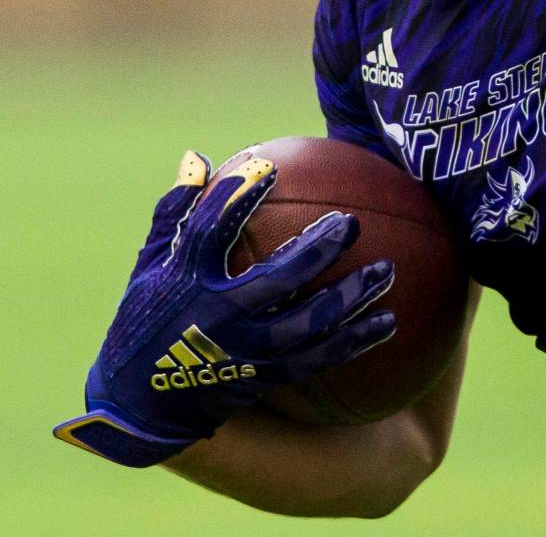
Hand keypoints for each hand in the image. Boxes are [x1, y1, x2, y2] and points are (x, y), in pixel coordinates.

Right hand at [53, 151, 395, 466]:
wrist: (141, 405)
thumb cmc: (145, 317)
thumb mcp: (149, 263)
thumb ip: (176, 210)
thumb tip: (198, 155)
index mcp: (185, 280)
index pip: (211, 231)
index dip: (238, 197)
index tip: (268, 167)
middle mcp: (216, 316)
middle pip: (275, 280)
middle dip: (317, 251)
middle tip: (352, 224)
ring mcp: (243, 350)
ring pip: (306, 324)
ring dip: (350, 298)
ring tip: (386, 271)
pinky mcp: (263, 377)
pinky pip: (317, 359)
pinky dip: (354, 340)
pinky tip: (388, 321)